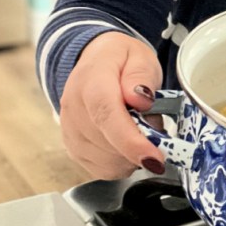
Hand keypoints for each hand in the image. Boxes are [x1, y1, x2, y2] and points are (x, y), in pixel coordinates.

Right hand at [59, 31, 164, 178]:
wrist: (95, 60)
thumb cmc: (122, 60)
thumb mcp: (140, 56)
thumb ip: (141, 75)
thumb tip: (141, 99)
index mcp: (91, 81)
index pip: (106, 115)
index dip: (130, 141)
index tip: (154, 158)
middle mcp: (74, 108)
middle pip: (108, 144)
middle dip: (140, 146)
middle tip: (155, 125)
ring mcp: (70, 131)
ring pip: (107, 162)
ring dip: (132, 155)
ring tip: (139, 128)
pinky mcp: (73, 148)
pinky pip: (103, 169)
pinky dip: (122, 163)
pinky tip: (128, 143)